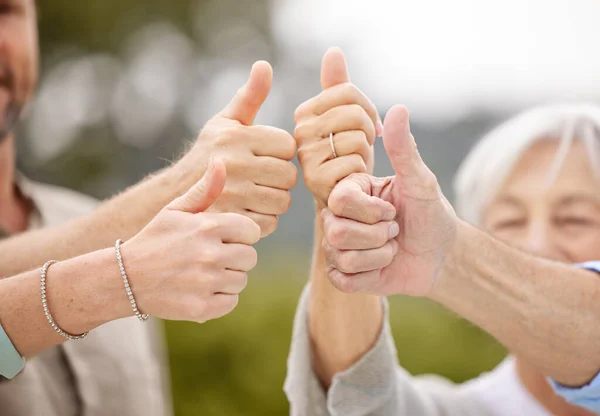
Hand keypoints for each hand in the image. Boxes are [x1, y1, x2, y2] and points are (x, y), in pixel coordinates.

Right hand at [122, 159, 260, 322]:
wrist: (124, 278)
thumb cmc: (155, 239)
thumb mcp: (176, 210)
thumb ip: (204, 189)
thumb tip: (221, 161)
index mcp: (207, 227)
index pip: (252, 232)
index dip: (240, 236)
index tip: (224, 238)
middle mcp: (210, 254)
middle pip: (249, 258)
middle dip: (234, 257)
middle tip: (210, 258)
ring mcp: (206, 282)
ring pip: (240, 280)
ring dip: (226, 278)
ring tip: (202, 274)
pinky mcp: (202, 307)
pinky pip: (231, 302)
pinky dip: (219, 299)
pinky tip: (199, 290)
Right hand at [178, 61, 297, 236]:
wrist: (173, 196)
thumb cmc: (207, 155)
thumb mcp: (224, 123)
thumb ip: (249, 96)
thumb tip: (265, 66)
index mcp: (237, 136)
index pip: (288, 146)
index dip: (279, 153)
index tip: (264, 156)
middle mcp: (235, 163)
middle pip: (289, 176)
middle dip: (279, 179)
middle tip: (261, 179)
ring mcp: (233, 194)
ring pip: (282, 201)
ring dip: (273, 201)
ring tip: (255, 195)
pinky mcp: (232, 220)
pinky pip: (269, 223)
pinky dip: (263, 221)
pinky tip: (247, 212)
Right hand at [294, 47, 381, 208]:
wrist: (352, 207)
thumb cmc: (351, 161)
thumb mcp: (346, 121)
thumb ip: (339, 88)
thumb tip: (333, 52)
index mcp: (305, 113)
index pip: (349, 92)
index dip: (369, 109)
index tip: (369, 127)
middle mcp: (299, 133)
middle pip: (355, 113)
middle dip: (369, 133)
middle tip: (361, 150)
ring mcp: (306, 158)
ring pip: (356, 138)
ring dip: (366, 156)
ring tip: (354, 167)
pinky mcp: (316, 182)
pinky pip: (354, 164)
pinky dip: (362, 175)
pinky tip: (353, 183)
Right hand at [322, 105, 457, 295]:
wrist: (441, 255)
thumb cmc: (431, 213)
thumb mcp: (420, 181)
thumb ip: (404, 148)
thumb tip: (399, 107)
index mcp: (351, 192)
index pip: (339, 200)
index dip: (370, 211)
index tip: (392, 210)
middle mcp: (338, 217)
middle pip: (335, 231)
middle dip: (378, 235)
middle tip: (395, 230)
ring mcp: (338, 247)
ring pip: (342, 256)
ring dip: (379, 255)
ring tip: (391, 247)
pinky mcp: (343, 274)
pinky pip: (343, 279)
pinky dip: (371, 275)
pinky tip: (382, 266)